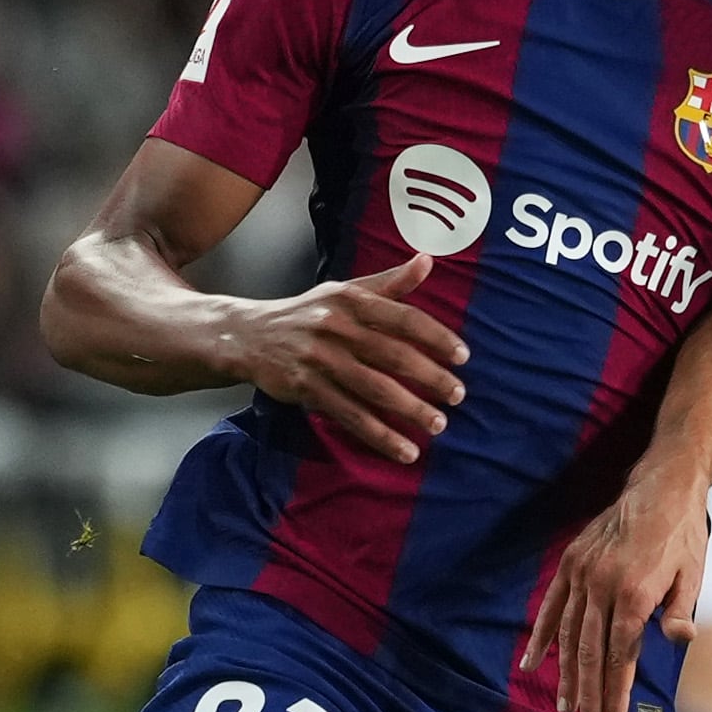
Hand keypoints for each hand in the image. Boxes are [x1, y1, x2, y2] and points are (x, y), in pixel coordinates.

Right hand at [236, 252, 464, 464]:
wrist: (248, 335)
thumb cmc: (308, 313)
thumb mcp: (345, 291)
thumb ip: (389, 283)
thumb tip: (428, 261)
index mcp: (352, 301)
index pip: (404, 318)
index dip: (437, 337)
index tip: (463, 356)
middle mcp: (337, 328)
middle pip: (394, 356)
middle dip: (431, 378)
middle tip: (458, 395)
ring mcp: (320, 360)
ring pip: (374, 389)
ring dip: (410, 410)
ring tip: (438, 424)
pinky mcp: (306, 388)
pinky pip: (350, 415)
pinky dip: (379, 436)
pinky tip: (404, 450)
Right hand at [519, 471, 711, 711]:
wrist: (662, 486)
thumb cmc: (683, 535)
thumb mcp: (693, 573)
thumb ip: (679, 609)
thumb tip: (679, 639)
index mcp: (636, 593)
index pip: (621, 655)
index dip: (615, 692)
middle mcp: (604, 585)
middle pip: (591, 652)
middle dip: (590, 694)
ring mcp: (582, 573)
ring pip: (569, 635)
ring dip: (566, 674)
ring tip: (566, 707)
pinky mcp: (570, 563)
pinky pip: (551, 606)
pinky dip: (540, 637)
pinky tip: (530, 664)